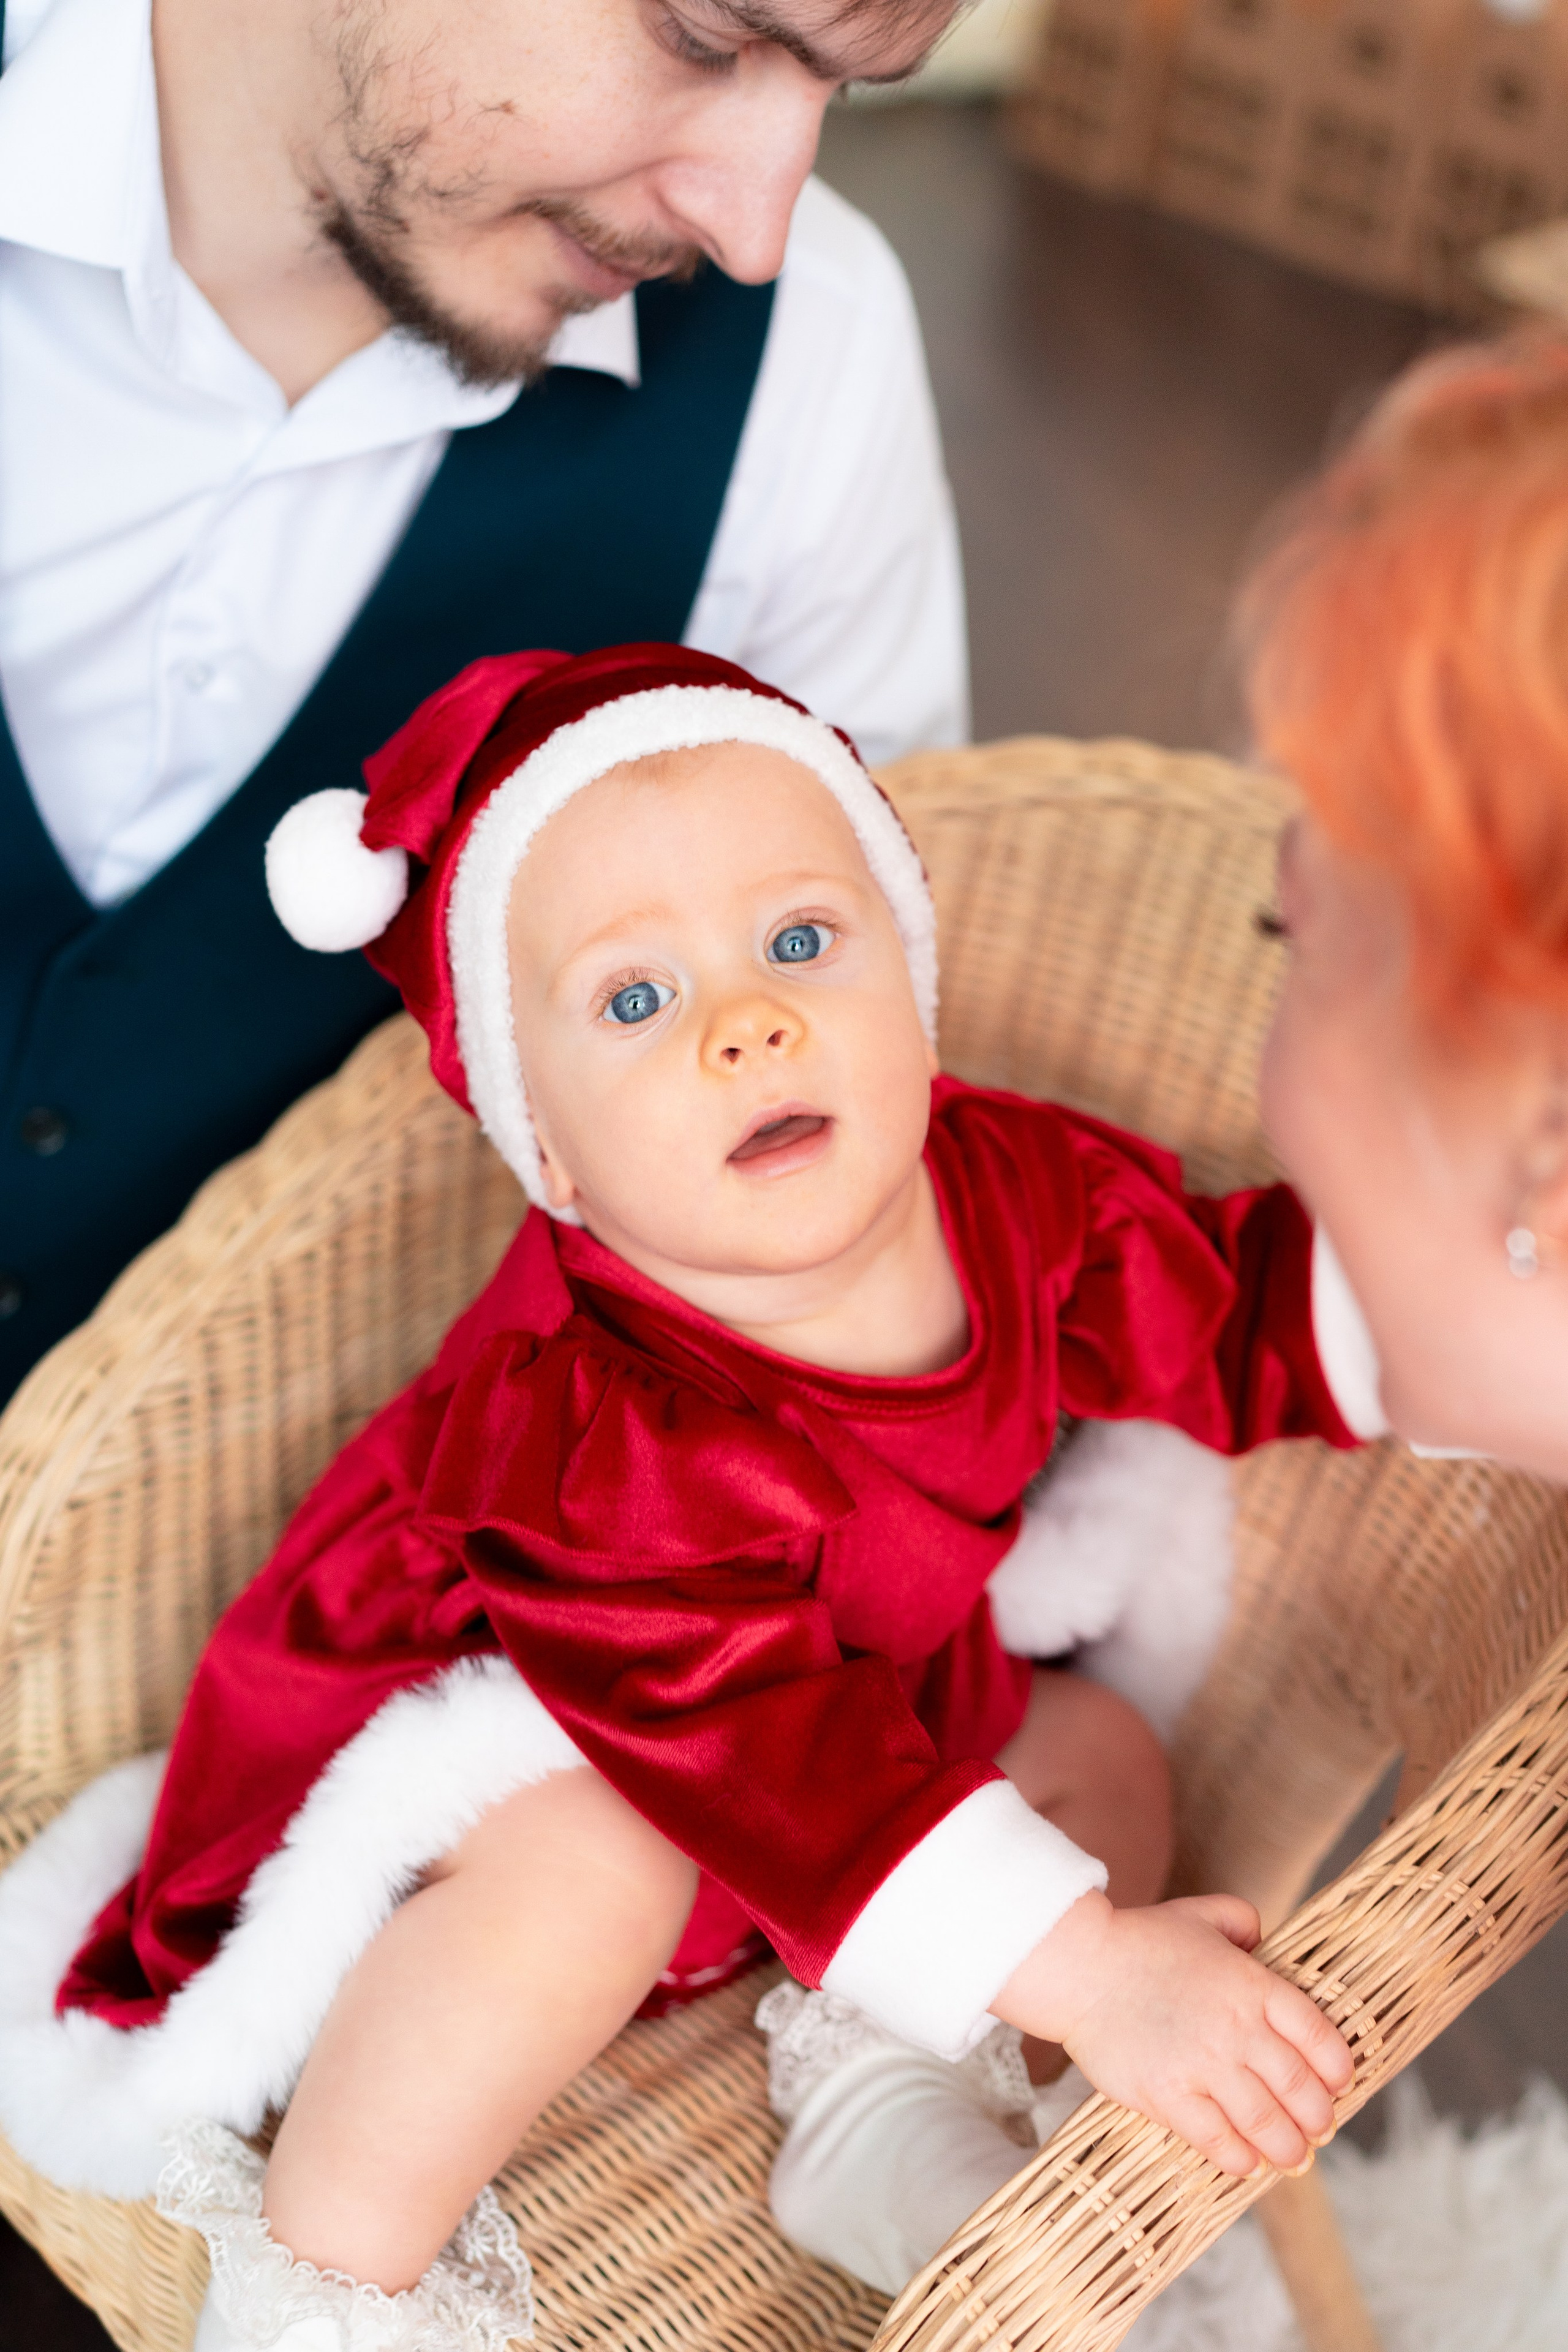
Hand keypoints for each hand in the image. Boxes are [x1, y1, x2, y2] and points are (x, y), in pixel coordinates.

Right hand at [993, 1890, 1352, 2176]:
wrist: (1078, 1966)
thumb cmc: (1140, 1940)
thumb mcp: (1200, 1914)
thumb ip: (1241, 1920)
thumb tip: (1263, 1941)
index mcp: (1253, 1984)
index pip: (1318, 2037)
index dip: (1337, 2069)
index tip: (1338, 2085)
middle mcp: (1237, 2028)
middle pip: (1300, 2088)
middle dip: (1318, 2118)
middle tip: (1320, 2130)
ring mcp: (1203, 2065)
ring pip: (1266, 2123)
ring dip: (1288, 2148)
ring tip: (1294, 2158)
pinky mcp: (1168, 2096)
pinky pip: (1218, 2141)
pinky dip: (1240, 2159)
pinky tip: (1247, 2164)